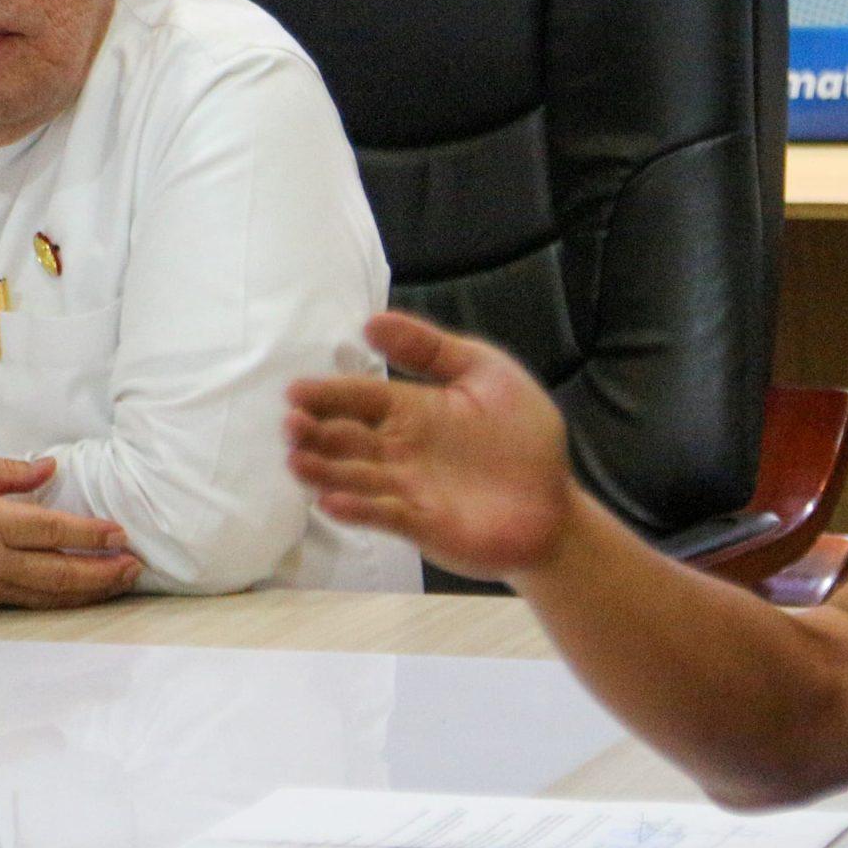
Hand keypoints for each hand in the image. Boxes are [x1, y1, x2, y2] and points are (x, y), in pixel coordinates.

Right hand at [0, 453, 142, 608]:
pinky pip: (26, 603)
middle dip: (102, 572)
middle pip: (59, 572)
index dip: (91, 535)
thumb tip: (48, 468)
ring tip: (119, 582)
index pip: (52, 531)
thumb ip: (3, 471)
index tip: (122, 534)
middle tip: (136, 566)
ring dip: (87, 591)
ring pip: (47, 595)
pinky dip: (58, 599)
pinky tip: (77, 593)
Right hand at [285, 312, 575, 581]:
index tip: (296, 392)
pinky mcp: (422, 526)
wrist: (556, 504)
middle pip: (346, 439)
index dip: (329, 395)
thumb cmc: (524, 435)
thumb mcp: (487, 373)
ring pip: (356, 478)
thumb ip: (432, 349)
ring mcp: (408, 490)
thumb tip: (371, 321)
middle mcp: (401, 450)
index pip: (360, 398)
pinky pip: (384, 516)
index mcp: (413, 410)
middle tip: (290, 425)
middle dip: (314, 432)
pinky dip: (358, 509)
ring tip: (297, 461)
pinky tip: (332, 502)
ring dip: (325, 471)